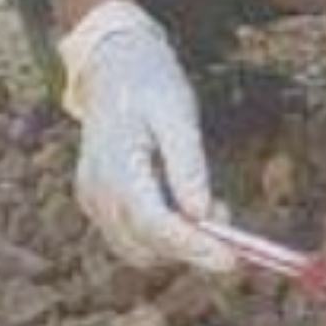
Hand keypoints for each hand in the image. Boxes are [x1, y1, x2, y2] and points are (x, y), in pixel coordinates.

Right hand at [60, 0, 235, 273]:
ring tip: (211, 208)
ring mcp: (93, 199)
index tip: (232, 261)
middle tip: (232, 227)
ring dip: (177, 244)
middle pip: (145, 244)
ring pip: (138, 249)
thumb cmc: (149, 83)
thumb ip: (188, 164)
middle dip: (191, 247)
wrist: (111, 65)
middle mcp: (97, 189)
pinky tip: (185, 207)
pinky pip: (130, 237)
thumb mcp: (177, 111)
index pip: (153, 222)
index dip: (193, 247)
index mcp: (117, 162)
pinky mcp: (97, 203)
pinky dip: (161, 235)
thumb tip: (203, 213)